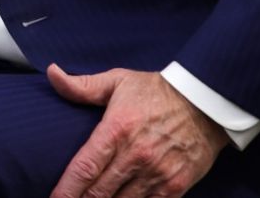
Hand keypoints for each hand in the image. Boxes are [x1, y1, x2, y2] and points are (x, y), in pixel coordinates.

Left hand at [48, 64, 229, 197]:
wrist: (207, 103)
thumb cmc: (157, 92)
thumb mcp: (118, 80)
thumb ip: (83, 85)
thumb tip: (52, 73)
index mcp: (117, 130)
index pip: (85, 167)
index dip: (66, 189)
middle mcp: (136, 155)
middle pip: (99, 192)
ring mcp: (157, 174)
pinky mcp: (176, 186)